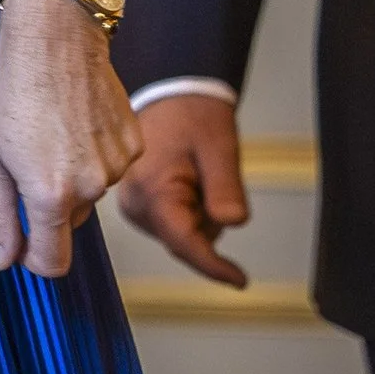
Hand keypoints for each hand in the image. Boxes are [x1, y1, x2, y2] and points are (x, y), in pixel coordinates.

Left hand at [0, 0, 141, 275]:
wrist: (55, 38)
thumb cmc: (11, 93)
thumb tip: (3, 261)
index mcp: (51, 195)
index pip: (52, 262)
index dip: (33, 260)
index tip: (21, 244)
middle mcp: (91, 187)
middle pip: (67, 225)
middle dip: (46, 206)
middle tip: (26, 160)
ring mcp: (117, 165)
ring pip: (89, 195)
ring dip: (71, 178)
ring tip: (51, 134)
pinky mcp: (133, 144)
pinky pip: (109, 168)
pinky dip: (92, 155)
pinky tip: (75, 122)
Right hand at [117, 88, 250, 289]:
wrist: (172, 92)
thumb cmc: (194, 116)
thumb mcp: (219, 147)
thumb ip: (225, 187)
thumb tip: (232, 224)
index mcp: (151, 192)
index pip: (185, 243)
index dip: (214, 266)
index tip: (240, 281)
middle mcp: (135, 206)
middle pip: (186, 240)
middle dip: (210, 221)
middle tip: (214, 175)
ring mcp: (134, 206)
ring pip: (182, 233)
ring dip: (202, 213)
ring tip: (201, 171)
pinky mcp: (138, 204)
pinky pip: (175, 221)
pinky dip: (192, 208)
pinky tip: (194, 179)